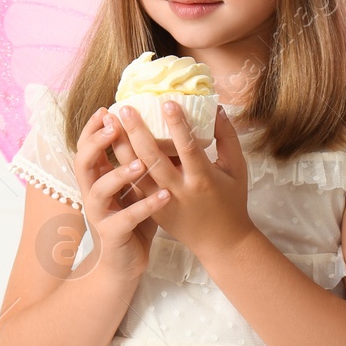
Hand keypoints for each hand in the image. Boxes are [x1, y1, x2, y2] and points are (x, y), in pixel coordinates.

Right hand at [72, 106, 170, 277]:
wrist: (125, 262)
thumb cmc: (134, 218)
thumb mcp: (136, 186)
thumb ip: (139, 161)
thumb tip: (161, 130)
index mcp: (96, 178)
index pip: (86, 146)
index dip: (92, 128)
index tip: (106, 109)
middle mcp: (92, 193)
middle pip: (83, 162)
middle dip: (96, 142)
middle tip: (114, 127)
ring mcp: (99, 213)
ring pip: (100, 189)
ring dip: (119, 174)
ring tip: (141, 163)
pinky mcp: (112, 234)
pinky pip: (127, 218)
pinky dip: (146, 205)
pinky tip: (165, 195)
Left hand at [112, 101, 253, 260]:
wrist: (221, 242)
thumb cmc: (231, 200)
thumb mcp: (236, 169)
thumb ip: (227, 137)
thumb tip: (215, 108)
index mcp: (203, 179)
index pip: (188, 148)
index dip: (177, 125)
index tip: (166, 102)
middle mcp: (180, 191)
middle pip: (154, 159)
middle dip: (137, 132)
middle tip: (124, 108)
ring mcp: (163, 202)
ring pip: (137, 172)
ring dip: (121, 147)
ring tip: (109, 124)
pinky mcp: (153, 209)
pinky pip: (134, 185)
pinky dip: (122, 166)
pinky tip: (113, 147)